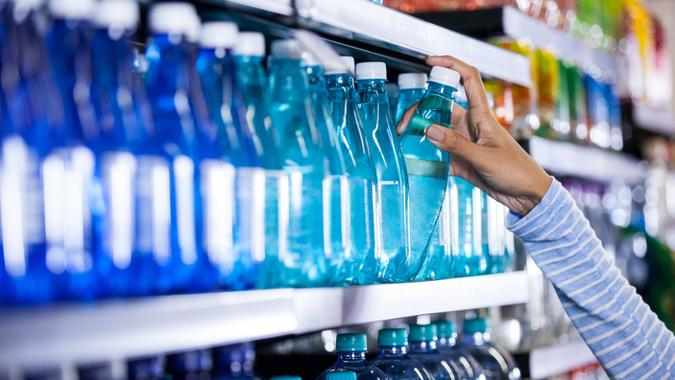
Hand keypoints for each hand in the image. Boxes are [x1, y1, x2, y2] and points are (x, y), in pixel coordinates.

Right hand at [397, 55, 551, 215]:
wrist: (527, 196)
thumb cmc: (516, 171)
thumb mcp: (485, 157)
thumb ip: (456, 145)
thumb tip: (428, 130)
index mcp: (482, 116)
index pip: (468, 79)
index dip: (450, 64)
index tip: (429, 62)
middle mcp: (470, 125)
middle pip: (440, 107)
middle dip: (420, 110)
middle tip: (404, 126)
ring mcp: (464, 142)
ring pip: (435, 130)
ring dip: (419, 134)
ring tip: (404, 142)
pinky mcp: (460, 160)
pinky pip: (438, 153)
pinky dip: (425, 155)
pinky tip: (413, 160)